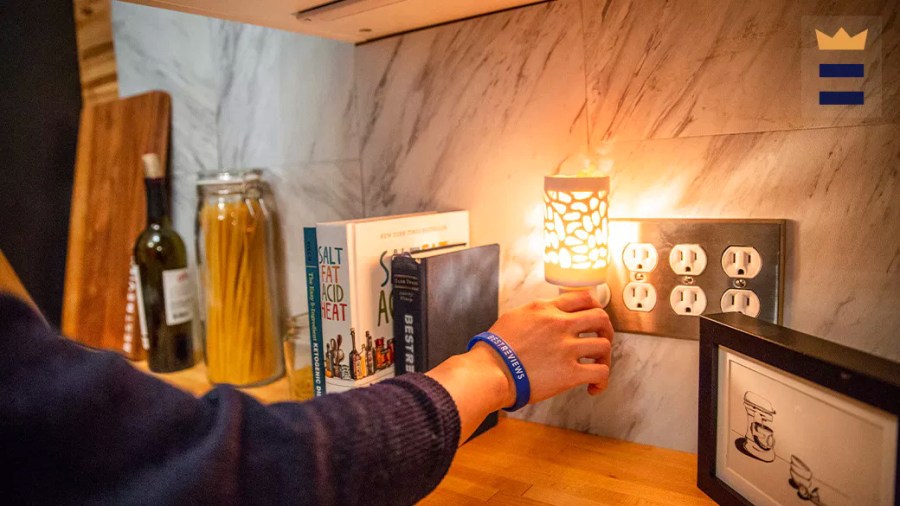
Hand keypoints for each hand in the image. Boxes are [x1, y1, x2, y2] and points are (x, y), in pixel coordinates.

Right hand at [485, 290, 613, 404]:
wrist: (490, 371)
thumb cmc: (495, 348)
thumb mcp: (514, 317)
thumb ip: (536, 313)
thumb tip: (546, 316)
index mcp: (545, 309)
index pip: (583, 298)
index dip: (594, 307)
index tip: (594, 318)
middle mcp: (560, 324)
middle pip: (600, 318)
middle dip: (606, 329)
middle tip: (601, 340)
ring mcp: (566, 348)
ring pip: (604, 345)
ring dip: (604, 357)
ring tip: (596, 366)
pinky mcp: (569, 373)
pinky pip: (600, 373)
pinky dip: (601, 381)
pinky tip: (593, 387)